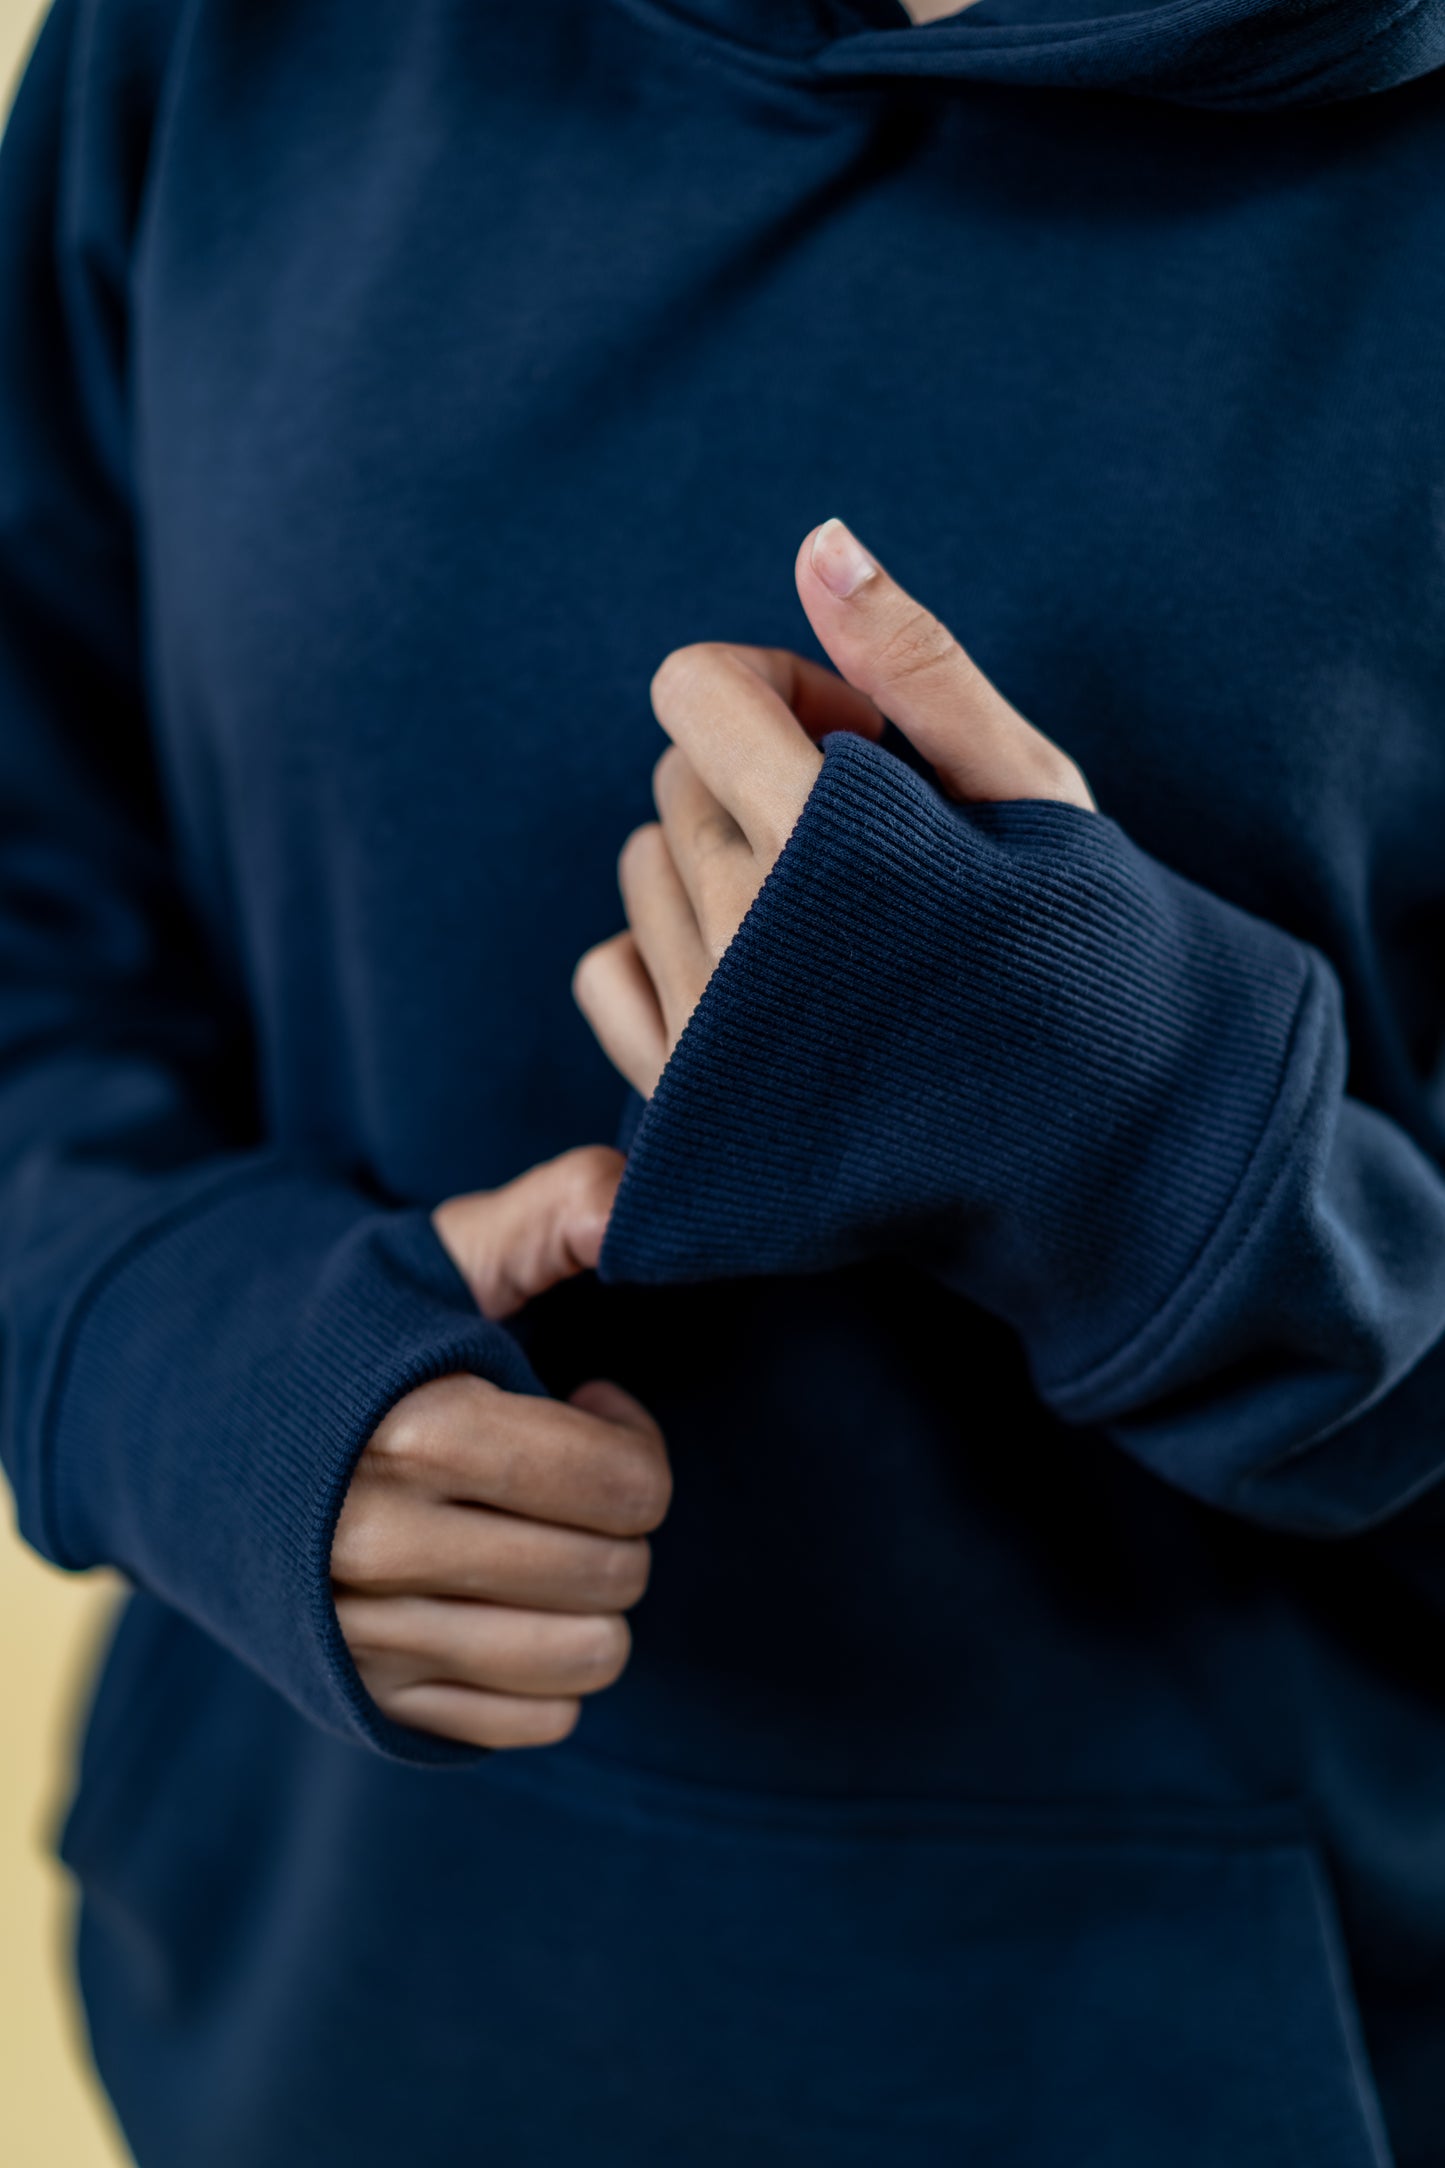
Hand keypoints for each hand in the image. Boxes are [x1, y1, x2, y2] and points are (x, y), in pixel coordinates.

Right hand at [331, 1147, 670, 1747]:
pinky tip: (513, 1595)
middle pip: (612, 1574)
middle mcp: (383, 1544)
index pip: (619, 1485)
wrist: (196, 1423)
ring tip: (547, 1532)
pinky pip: (533, 1720)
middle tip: (572, 1474)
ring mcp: (368, 1634)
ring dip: (595, 1595)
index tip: (592, 1405)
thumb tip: (628, 1206)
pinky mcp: (365, 1698)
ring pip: (584, 1659)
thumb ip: (551, 1210)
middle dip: (622, 1518)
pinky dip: (550, 1665)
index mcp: (418, 1429)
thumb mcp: (443, 1255)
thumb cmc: (356, 1332)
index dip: (635, 1444)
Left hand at [573, 517, 1094, 1096]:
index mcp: (825, 843)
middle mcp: (738, 939)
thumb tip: (817, 541)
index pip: (694, 690)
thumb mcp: (1032, 791)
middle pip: (673, 779)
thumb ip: (919, 664)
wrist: (1104, 1158)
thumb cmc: (1090, 959)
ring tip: (828, 929)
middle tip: (869, 845)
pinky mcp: (679, 1108)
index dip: (776, 687)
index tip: (857, 742)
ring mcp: (701, 1035)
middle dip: (757, 779)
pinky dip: (665, 956)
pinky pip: (606, 973)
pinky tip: (759, 984)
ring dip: (719, 867)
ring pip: (643, 870)